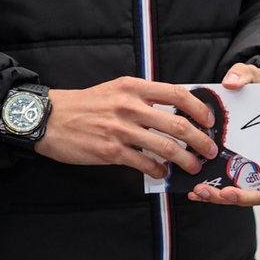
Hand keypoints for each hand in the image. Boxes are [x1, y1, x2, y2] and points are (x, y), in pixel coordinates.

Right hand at [36, 77, 218, 177]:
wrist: (49, 118)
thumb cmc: (83, 105)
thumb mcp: (114, 90)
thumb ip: (141, 97)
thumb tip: (174, 111)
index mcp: (131, 87)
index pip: (176, 93)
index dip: (199, 109)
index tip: (209, 121)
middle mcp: (128, 106)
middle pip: (178, 124)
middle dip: (201, 141)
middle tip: (210, 151)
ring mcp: (121, 130)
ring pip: (166, 147)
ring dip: (186, 160)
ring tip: (193, 167)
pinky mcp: (112, 151)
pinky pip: (145, 164)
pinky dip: (159, 171)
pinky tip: (161, 172)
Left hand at [191, 64, 259, 222]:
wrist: (249, 86)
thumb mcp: (254, 76)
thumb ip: (244, 75)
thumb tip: (232, 82)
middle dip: (243, 197)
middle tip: (222, 194)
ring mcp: (248, 165)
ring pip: (240, 192)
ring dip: (221, 197)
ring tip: (199, 192)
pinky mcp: (230, 162)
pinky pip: (222, 182)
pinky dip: (210, 190)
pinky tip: (194, 191)